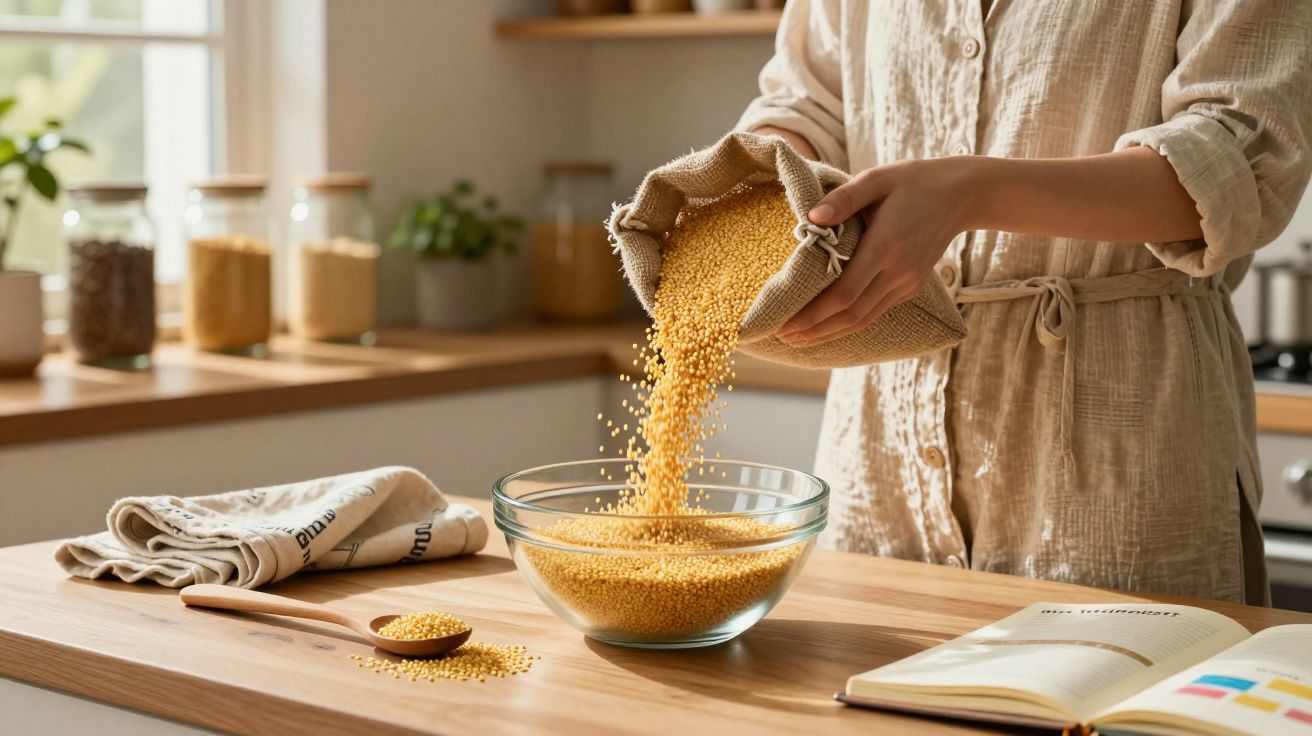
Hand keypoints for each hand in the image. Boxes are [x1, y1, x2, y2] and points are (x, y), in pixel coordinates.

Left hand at [776, 157, 976, 347]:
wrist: (960, 195)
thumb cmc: (911, 181)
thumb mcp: (876, 179)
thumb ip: (843, 198)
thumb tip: (812, 219)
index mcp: (886, 245)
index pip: (844, 293)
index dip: (813, 314)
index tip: (785, 323)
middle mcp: (898, 272)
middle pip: (851, 315)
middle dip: (815, 330)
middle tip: (782, 337)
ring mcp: (907, 283)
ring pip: (864, 319)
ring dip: (830, 333)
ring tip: (799, 338)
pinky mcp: (911, 287)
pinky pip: (876, 312)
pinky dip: (850, 323)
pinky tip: (828, 326)